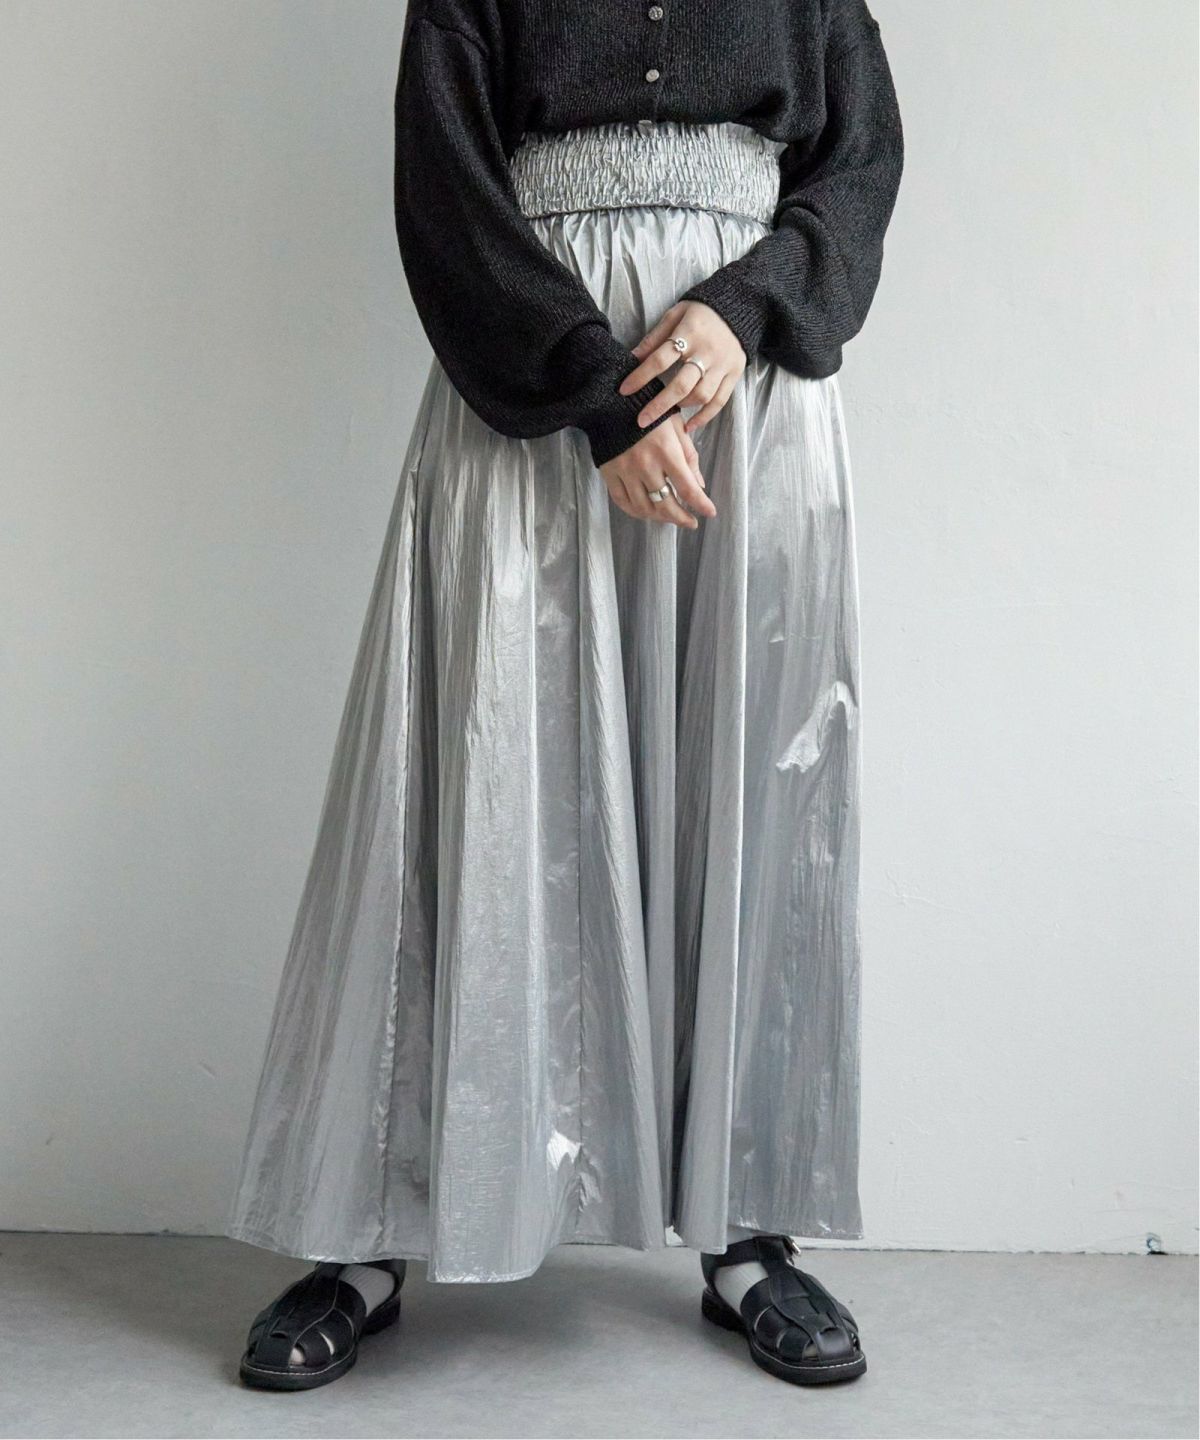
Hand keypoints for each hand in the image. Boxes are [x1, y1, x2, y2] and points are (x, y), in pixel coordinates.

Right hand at [599, 413, 717, 530]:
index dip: (701, 504)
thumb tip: (699, 485)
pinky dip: (636, 512)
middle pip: (665, 504)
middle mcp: (646, 465)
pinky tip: (647, 513)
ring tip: (670, 517)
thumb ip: (688, 456)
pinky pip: (622, 502)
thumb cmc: (649, 410)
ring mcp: (625, 471)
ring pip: (644, 508)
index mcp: (666, 451)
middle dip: (681, 518)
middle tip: (690, 522)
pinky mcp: (609, 473)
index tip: (710, 513)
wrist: (611, 401)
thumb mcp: (675, 426)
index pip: (687, 487)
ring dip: (660, 518)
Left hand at [619, 300, 745, 434]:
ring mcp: (723, 364)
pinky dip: (704, 417)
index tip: (624, 390)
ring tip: (668, 412)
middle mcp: (707, 351)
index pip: (661, 359)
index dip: (641, 376)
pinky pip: (720, 401)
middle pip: (682, 384)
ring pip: (702, 395)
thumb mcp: (674, 316)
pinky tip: (689, 426)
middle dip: (659, 405)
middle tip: (642, 420)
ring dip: (681, 407)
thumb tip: (631, 358)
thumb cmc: (699, 313)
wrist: (737, 309)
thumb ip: (654, 338)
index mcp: (689, 333)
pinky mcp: (734, 374)